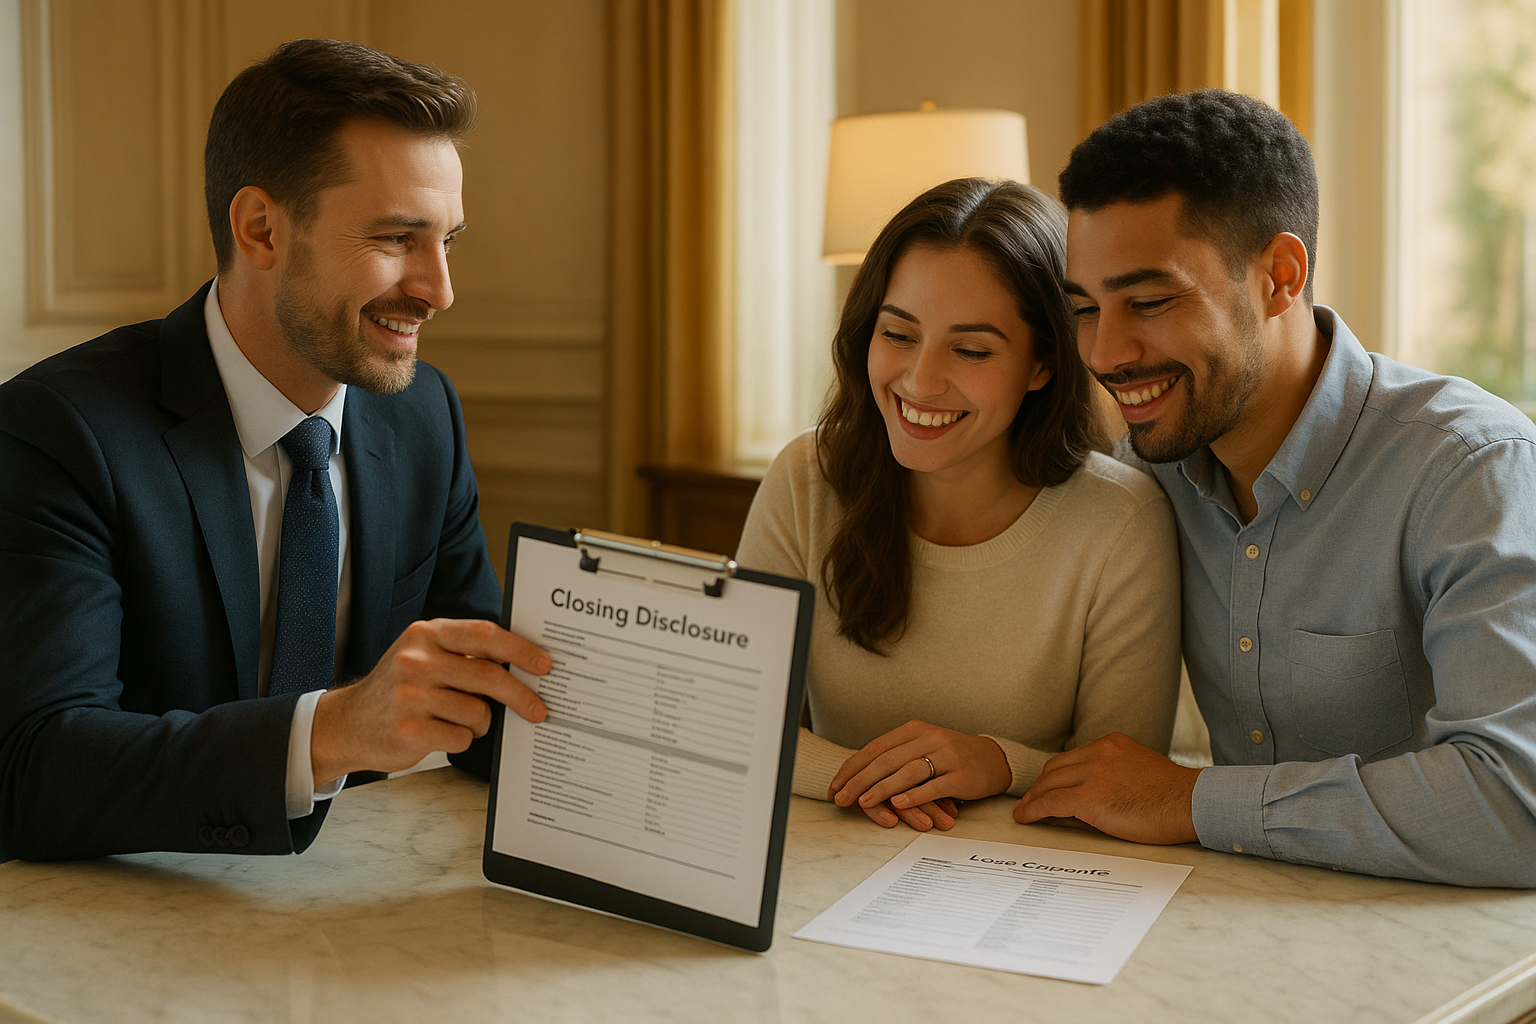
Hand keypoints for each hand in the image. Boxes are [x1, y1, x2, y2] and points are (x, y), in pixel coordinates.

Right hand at [310, 618, 550, 784]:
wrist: (347, 724)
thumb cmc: (399, 689)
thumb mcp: (423, 656)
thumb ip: (464, 654)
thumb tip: (522, 663)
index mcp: (425, 634)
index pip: (484, 635)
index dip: (519, 649)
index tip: (543, 664)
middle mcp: (416, 660)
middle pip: (488, 676)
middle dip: (520, 695)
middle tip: (538, 709)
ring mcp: (410, 695)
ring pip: (478, 712)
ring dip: (481, 723)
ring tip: (463, 722)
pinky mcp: (408, 730)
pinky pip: (461, 737)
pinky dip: (462, 740)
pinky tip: (442, 734)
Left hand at [830, 720, 1011, 830]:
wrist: (991, 759)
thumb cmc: (950, 756)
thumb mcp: (922, 746)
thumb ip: (896, 755)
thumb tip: (857, 774)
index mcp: (914, 730)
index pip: (875, 747)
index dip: (853, 767)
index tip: (835, 785)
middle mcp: (929, 739)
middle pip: (887, 760)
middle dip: (860, 781)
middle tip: (842, 798)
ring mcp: (946, 756)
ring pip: (907, 772)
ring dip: (882, 788)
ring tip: (863, 802)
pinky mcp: (960, 776)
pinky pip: (933, 786)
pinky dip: (914, 795)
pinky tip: (898, 804)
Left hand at [1012, 732, 1201, 844]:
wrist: (1190, 803)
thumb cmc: (1172, 797)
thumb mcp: (1137, 773)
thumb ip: (1109, 777)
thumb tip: (1081, 797)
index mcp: (1111, 744)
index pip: (1072, 758)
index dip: (1055, 776)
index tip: (1047, 788)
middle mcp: (1099, 752)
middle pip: (1055, 768)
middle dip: (1040, 786)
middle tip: (1031, 801)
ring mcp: (1093, 773)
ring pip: (1049, 784)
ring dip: (1034, 799)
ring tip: (1025, 812)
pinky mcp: (1089, 797)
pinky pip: (1050, 803)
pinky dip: (1034, 810)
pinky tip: (1026, 818)